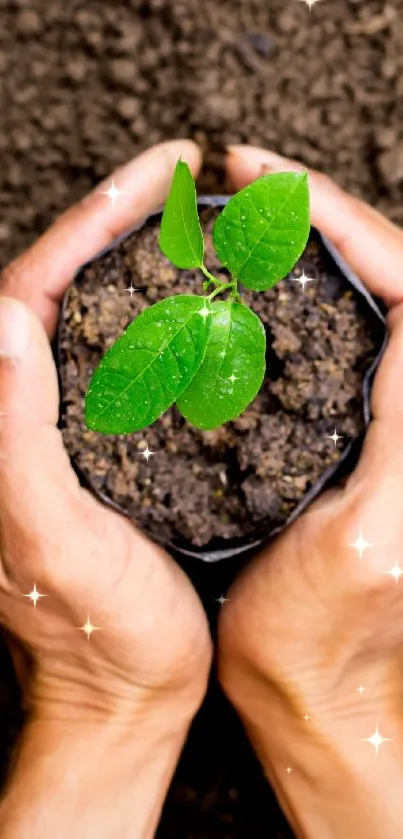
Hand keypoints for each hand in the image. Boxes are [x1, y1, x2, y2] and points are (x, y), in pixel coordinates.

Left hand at [0, 141, 211, 838]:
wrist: (123, 693)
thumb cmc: (94, 633)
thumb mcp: (51, 539)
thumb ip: (14, 435)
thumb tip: (0, 316)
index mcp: (4, 421)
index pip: (31, 288)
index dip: (91, 221)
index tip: (155, 176)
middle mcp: (28, 413)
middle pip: (60, 285)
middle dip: (117, 219)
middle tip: (181, 177)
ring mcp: (72, 428)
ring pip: (97, 315)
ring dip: (139, 257)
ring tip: (191, 217)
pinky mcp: (111, 451)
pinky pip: (130, 359)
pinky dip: (162, 316)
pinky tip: (201, 299)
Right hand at [218, 146, 402, 838]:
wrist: (309, 687)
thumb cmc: (326, 633)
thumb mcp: (371, 539)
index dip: (344, 221)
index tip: (272, 187)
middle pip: (389, 275)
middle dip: (324, 214)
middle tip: (250, 179)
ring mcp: (379, 420)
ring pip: (363, 298)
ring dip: (313, 243)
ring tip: (250, 214)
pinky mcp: (348, 435)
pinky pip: (336, 338)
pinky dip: (299, 293)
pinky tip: (255, 283)